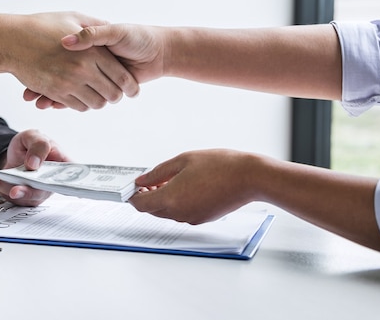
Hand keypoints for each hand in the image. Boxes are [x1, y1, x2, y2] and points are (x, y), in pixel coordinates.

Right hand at [0, 12, 138, 110]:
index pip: (121, 76)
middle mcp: (82, 68)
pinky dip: (82, 105)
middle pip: (112, 94)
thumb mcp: (73, 17)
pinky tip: (82, 96)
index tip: (132, 89)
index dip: (131, 86)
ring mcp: (68, 82)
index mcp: (92, 51)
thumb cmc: (41, 25)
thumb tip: (113, 28)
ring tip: (99, 95)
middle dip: (117, 97)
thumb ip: (96, 26)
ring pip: (95, 103)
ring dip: (99, 102)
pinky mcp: (55, 92)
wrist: (10, 39)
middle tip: (116, 94)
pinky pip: (77, 106)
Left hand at [0, 129, 68, 205]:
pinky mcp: (17, 195)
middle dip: (24, 193)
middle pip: (39, 193)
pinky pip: (3, 192)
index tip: (47, 187)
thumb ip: (39, 145)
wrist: (18, 151)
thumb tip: (34, 164)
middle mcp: (48, 184)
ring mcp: (33, 192)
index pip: (67, 181)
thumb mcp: (35, 136)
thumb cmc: (33, 144)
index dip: (61, 187)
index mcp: (61, 168)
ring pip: (18, 196)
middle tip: (14, 191)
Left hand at [128, 149, 256, 223]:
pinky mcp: (203, 218)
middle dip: (147, 197)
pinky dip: (176, 203)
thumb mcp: (182, 161)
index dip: (133, 197)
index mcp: (171, 198)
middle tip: (148, 182)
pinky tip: (183, 187)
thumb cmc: (220, 166)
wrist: (249, 178)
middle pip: (153, 210)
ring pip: (167, 212)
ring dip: (162, 199)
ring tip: (168, 180)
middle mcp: (179, 213)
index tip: (131, 188)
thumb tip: (142, 181)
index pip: (141, 205)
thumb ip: (158, 172)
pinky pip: (181, 213)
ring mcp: (192, 217)